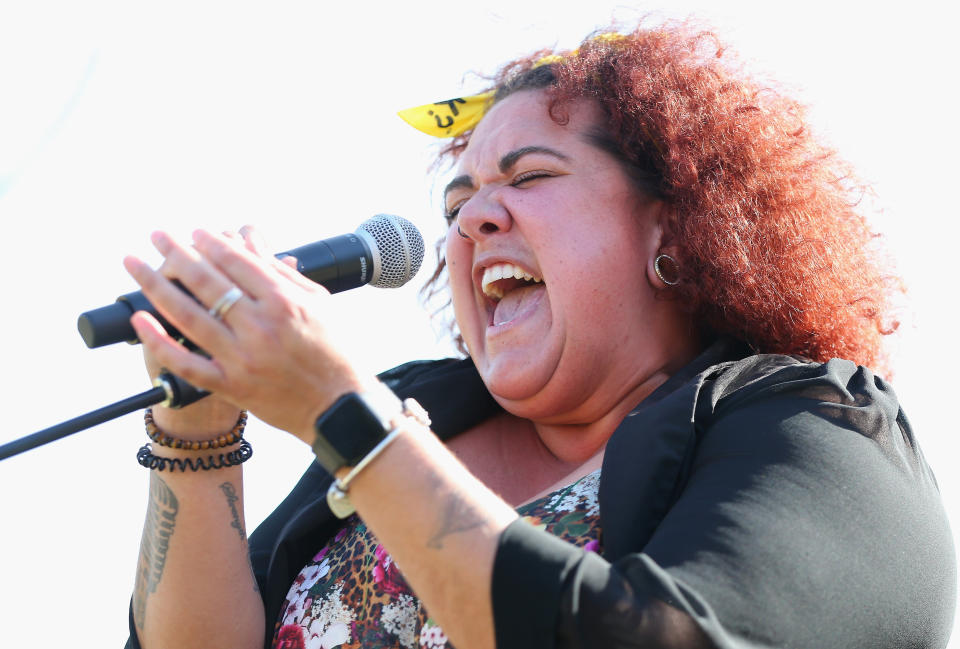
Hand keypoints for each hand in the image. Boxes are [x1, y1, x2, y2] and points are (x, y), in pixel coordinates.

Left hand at [123, 226, 366, 443]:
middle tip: (156, 234)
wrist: (340, 407)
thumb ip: (280, 271)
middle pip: (206, 281)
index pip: (237, 262)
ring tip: (133, 263)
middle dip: (175, 251)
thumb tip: (250, 238)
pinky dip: (159, 341)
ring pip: (187, 315)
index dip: (210, 242)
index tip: (194, 231)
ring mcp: (242, 358)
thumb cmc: (334, 351)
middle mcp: (260, 327)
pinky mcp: (231, 386)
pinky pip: (186, 362)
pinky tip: (141, 320)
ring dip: (155, 284)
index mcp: (284, 302)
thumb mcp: (317, 303)